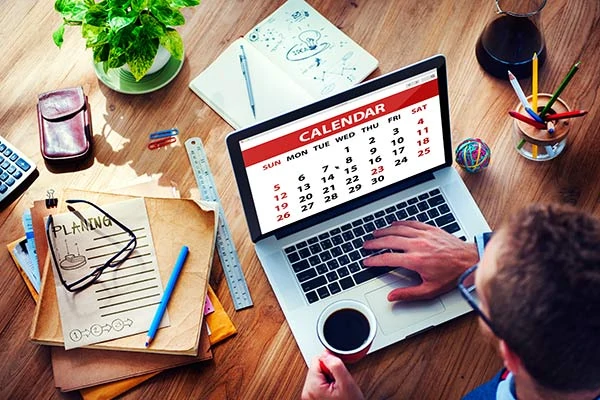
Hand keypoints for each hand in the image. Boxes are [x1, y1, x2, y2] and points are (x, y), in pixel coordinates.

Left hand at [301, 351, 364, 399]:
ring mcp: (308, 398)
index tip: (337, 375)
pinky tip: (334, 394)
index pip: (317, 360)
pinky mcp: (313, 399)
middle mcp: (306, 393)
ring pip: (318, 376)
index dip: (331, 364)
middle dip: (329, 372)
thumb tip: (327, 353)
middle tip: (339, 385)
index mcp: (312, 388)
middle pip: (316, 368)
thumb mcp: (347, 383)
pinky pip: (318, 384)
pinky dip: (327, 386)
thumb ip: (336, 365)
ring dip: (329, 379)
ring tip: (337, 391)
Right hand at [362, 220, 478, 301]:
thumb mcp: (430, 290)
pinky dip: (399, 223)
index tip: (367, 261)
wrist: (470, 261)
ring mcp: (423, 235)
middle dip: (374, 243)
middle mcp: (417, 245)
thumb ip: (408, 294)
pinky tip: (393, 224)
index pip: (387, 258)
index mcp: (415, 260)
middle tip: (366, 245)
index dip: (374, 260)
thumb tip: (392, 297)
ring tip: (375, 234)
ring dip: (384, 231)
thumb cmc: (452, 275)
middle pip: (389, 241)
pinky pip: (410, 223)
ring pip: (397, 230)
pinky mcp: (430, 229)